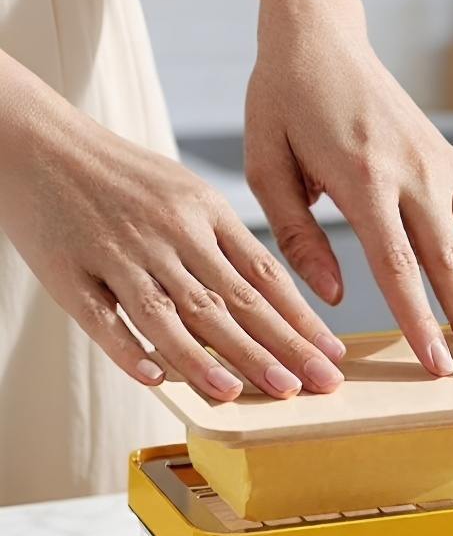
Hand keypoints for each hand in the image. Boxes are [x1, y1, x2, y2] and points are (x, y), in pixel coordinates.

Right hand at [0, 84, 345, 401]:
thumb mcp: (184, 191)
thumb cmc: (119, 174)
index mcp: (202, 211)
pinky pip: (103, 318)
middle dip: (275, 348)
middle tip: (312, 385)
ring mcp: (119, 253)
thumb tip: (270, 299)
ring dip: (208, 357)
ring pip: (170, 313)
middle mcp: (167, 232)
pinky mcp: (70, 273)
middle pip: (228, 300)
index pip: (262, 274)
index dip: (299, 319)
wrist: (39, 142)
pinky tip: (155, 378)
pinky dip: (128, 349)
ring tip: (242, 394)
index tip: (331, 353)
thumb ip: (223, 243)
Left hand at [245, 11, 452, 377]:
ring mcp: (443, 166)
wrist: (322, 37)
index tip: (437, 366)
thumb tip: (334, 296)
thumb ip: (297, 235)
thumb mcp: (265, 165)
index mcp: (363, 175)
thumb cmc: (284, 101)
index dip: (420, 320)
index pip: (398, 264)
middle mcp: (415, 171)